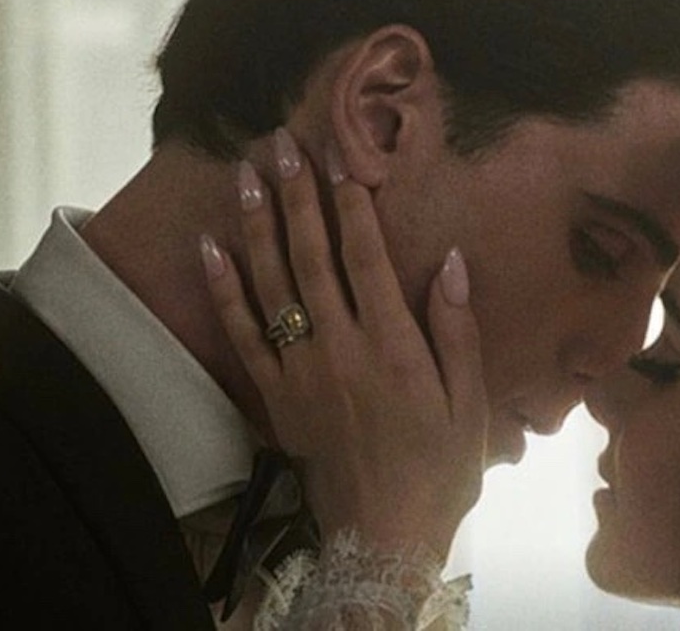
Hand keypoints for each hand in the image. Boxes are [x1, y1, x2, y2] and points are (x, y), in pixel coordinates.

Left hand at [200, 128, 486, 558]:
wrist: (383, 535)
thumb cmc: (439, 468)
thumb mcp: (468, 404)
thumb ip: (456, 330)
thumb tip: (452, 261)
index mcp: (393, 346)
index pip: (366, 258)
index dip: (352, 204)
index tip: (341, 158)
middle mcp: (340, 348)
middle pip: (311, 258)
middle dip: (296, 197)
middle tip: (282, 144)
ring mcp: (300, 371)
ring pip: (272, 285)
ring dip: (256, 226)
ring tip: (244, 175)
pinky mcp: (275, 396)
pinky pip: (241, 334)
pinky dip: (224, 289)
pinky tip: (211, 248)